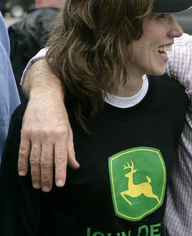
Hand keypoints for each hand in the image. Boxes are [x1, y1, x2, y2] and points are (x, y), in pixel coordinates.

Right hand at [17, 59, 78, 191]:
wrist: (45, 97)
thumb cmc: (59, 115)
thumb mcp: (69, 131)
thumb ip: (70, 149)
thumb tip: (74, 166)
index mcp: (61, 136)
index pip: (60, 158)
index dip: (60, 173)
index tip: (59, 185)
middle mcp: (48, 136)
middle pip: (46, 161)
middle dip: (46, 178)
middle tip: (46, 189)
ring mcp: (35, 135)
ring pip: (34, 159)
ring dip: (35, 174)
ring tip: (37, 185)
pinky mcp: (25, 133)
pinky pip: (23, 151)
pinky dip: (22, 163)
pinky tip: (23, 173)